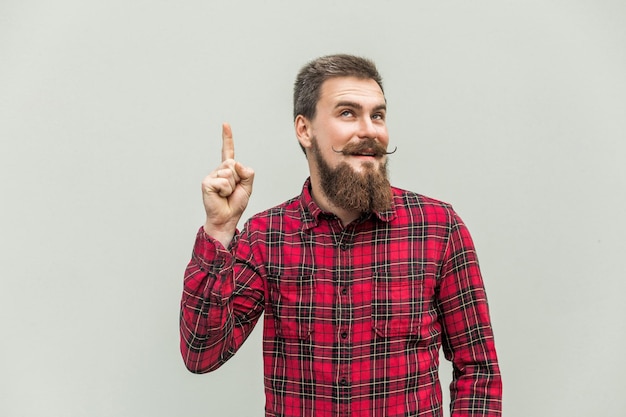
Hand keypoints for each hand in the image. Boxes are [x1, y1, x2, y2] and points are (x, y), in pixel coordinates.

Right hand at [201, 123, 254, 246]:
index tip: (225, 124)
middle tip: (232, 190)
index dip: (227, 138)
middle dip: (238, 178)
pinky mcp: (207, 182)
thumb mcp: (248, 186)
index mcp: (228, 170)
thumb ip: (247, 172)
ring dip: (232, 186)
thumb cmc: (235, 203)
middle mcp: (218, 171)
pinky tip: (220, 196)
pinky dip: (226, 190)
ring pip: (230, 172)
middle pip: (234, 164)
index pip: (228, 151)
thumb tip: (236, 164)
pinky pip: (224, 181)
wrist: (227, 218)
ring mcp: (211, 176)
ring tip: (226, 194)